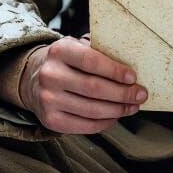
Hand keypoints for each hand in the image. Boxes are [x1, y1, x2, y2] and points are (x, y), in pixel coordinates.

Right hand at [0, 36, 144, 133]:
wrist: (32, 79)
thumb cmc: (65, 62)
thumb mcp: (76, 47)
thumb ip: (98, 51)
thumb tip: (132, 60)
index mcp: (59, 51)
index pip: (91, 61)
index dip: (115, 71)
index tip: (133, 77)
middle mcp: (50, 75)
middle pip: (94, 88)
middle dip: (122, 94)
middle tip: (140, 95)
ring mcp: (48, 99)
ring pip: (92, 110)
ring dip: (117, 110)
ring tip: (132, 106)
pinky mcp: (50, 120)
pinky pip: (84, 126)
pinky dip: (105, 123)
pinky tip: (115, 117)